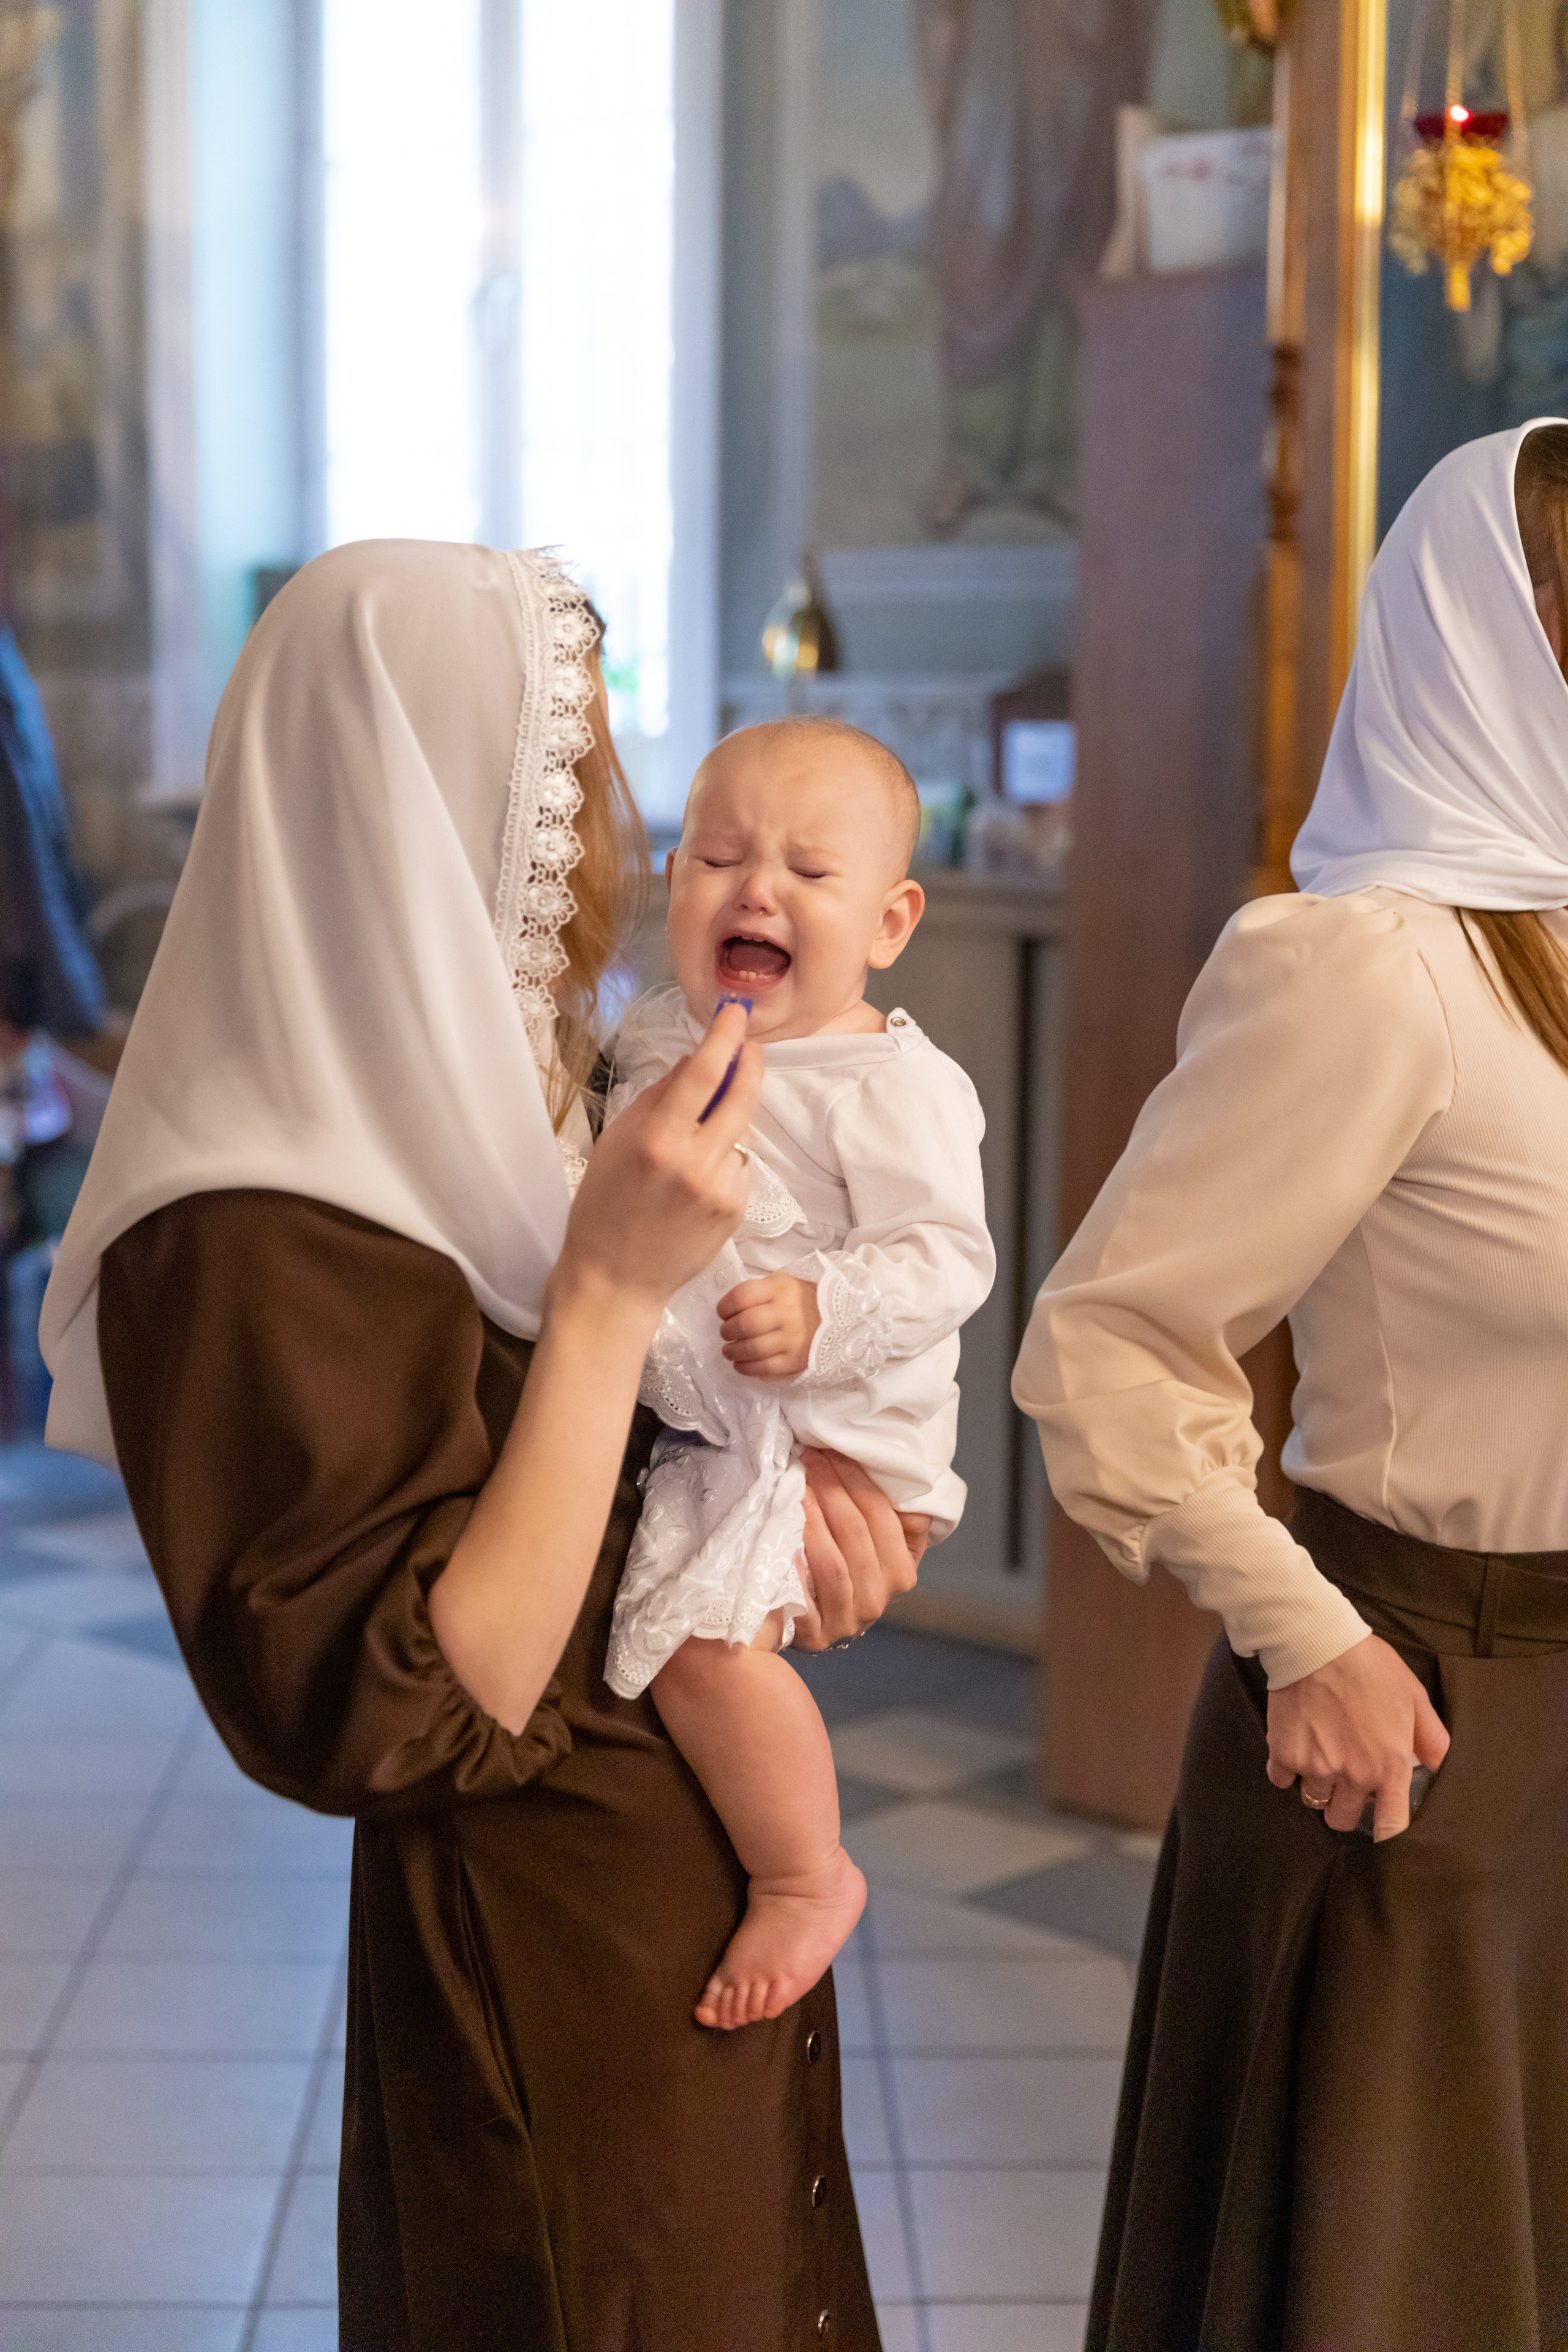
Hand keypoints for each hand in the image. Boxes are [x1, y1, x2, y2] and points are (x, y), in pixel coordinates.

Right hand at [552, 1002, 760, 1324]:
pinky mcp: (736, 1211)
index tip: (734, 1014)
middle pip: (741, 1097)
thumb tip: (694, 1061)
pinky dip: (721, 1165)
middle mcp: (694, 1163)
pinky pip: (737, 1168)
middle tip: (748, 1046)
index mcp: (657, 1140)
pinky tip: (693, 1191)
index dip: (723, 1037)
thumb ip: (658, 1098)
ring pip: (737, 1135)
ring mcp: (721, 1189)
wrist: (615, 1280)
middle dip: (749, 1064)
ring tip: (684, 1161)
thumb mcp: (615, 1142)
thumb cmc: (603, 1208)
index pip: (702, 1074)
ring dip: (721, 1130)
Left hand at [717, 1274, 820, 1378]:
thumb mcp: (780, 1285)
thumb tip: (727, 1311)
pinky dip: (745, 1368)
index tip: (723, 1313)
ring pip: (752, 1349)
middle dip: (727, 1331)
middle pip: (745, 1324)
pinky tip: (740, 1364)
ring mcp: (792, 1339)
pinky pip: (763, 1368)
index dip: (725, 1306)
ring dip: (732, 1351)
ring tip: (729, 1350)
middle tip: (726, 1333)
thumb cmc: (797, 1301)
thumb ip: (755, 1293)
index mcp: (781, 1289)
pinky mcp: (794, 1361)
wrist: (834, 1320)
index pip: (743, 1296)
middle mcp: (788, 1313)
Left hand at [792, 1448, 928, 1648]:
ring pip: (833, 1563)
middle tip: (808, 1459)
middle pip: (855, 1533)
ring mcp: (846, 1620)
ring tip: (795, 1488)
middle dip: (831, 1489)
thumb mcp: (881, 1548)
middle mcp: (878, 1599)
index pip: (881, 1516)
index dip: (855, 1479)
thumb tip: (910, 1498)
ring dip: (812, 1519)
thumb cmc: (847, 1570)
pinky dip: (794, 1565)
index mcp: (902, 1572)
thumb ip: (898, 1523)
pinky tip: (781, 1535)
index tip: (831, 1452)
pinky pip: (803, 1596)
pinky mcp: (813, 1635)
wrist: (812, 1623)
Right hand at [1266, 1632, 1450, 1839]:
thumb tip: (1440, 1768)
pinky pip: (1281, 1780)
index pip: (1391, 1826)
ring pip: (1313, 1800)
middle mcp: (1352, 1776)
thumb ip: (1431, 1739)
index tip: (1379, 1825)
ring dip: (1317, 1784)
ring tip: (1320, 1756)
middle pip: (1343, 1820)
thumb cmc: (1370, 1667)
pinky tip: (1295, 1746)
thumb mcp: (1414, 1697)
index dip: (1386, 1832)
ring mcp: (1315, 1768)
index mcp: (1388, 1767)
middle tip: (1345, 1779)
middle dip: (1345, 1805)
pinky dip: (1286, 1769)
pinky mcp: (1283, 1754)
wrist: (1317, 1644)